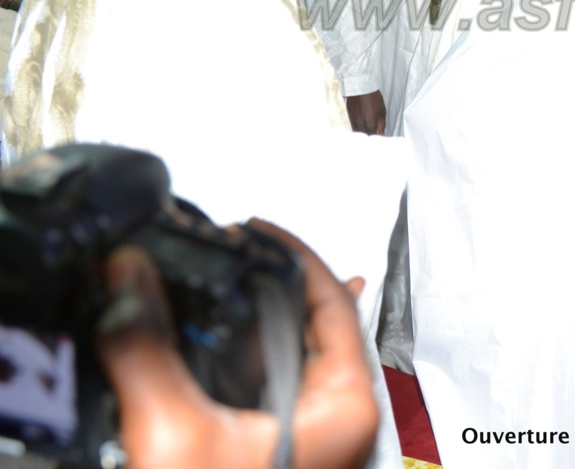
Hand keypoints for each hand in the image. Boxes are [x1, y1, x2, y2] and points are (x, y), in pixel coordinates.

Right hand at [96, 219, 377, 468]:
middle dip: (268, 283)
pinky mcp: (274, 453)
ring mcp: (308, 438)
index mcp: (345, 407)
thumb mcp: (176, 435)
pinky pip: (262, 388)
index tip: (254, 228)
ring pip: (287, 356)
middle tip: (225, 252)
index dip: (295, 253)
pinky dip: (236, 359)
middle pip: (313, 324)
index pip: (335, 303)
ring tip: (212, 286)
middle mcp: (337, 419)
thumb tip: (128, 280)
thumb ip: (149, 351)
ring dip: (249, 320)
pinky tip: (206, 348)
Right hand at [346, 91, 385, 135]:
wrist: (361, 88)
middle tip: (374, 137)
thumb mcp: (382, 112)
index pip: (373, 138)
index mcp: (370, 125)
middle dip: (370, 138)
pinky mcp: (348, 118)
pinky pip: (352, 127)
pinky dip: (357, 129)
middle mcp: (360, 126)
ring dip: (363, 134)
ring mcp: (353, 122)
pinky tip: (361, 127)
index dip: (377, 139)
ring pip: (357, 133)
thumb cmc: (374, 99)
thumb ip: (381, 125)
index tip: (380, 139)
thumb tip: (382, 134)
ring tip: (367, 133)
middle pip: (364, 137)